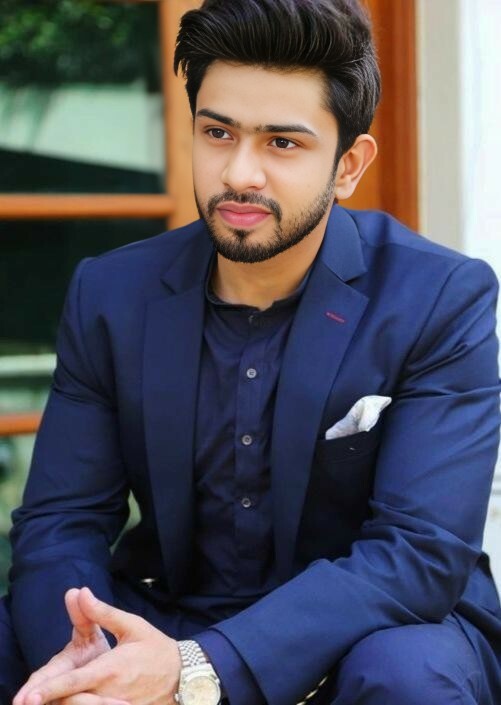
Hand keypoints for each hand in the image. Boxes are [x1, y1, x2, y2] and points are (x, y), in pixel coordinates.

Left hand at [14, 587, 181, 704]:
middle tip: (27, 700)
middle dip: (51, 700)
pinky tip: (76, 701)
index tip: (28, 697)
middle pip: (72, 702)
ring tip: (47, 700)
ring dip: (67, 704)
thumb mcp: (132, 625)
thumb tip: (80, 593)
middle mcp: (110, 693)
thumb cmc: (156, 647)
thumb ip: (102, 612)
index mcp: (111, 669)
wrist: (184, 674)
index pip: (73, 682)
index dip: (49, 690)